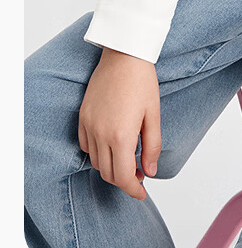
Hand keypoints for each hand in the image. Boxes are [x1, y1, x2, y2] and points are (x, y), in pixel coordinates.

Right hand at [78, 47, 161, 200]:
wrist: (124, 54)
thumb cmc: (142, 81)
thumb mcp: (154, 115)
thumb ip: (152, 146)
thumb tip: (150, 171)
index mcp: (121, 136)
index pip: (123, 177)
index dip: (133, 189)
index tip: (142, 193)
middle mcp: (101, 134)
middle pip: (108, 173)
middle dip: (124, 180)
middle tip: (140, 174)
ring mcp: (89, 125)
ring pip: (96, 162)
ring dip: (111, 167)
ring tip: (128, 159)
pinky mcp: (83, 117)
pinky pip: (86, 145)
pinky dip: (98, 153)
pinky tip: (112, 145)